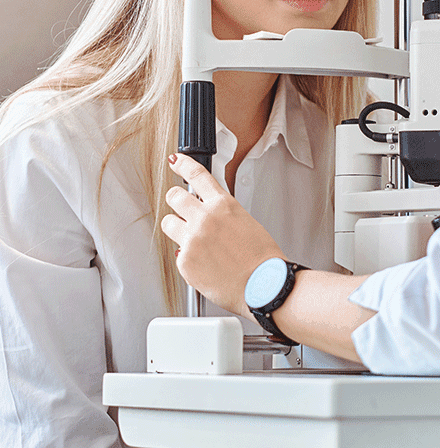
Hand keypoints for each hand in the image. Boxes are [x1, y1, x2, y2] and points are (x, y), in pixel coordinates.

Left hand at [161, 153, 285, 317]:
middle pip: (174, 196)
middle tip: (180, 207)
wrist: (263, 286)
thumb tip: (208, 216)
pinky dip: (187, 257)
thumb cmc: (262, 259)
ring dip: (176, 228)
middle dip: (175, 200)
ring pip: (168, 223)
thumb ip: (222, 215)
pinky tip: (205, 264)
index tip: (176, 161)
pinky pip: (177, 253)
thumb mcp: (246, 222)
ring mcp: (192, 239)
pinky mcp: (184, 261)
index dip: (184, 165)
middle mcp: (205, 218)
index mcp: (223, 205)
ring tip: (193, 240)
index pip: (198, 176)